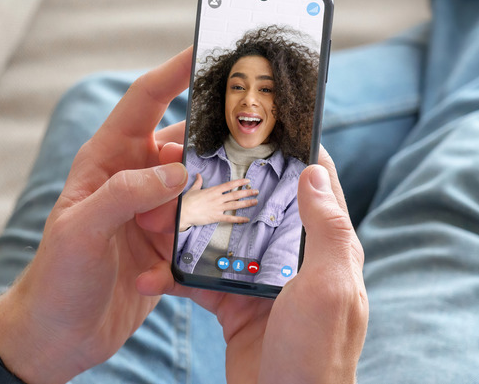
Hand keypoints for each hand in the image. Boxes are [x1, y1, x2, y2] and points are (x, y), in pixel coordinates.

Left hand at [0, 48, 195, 383]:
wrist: (57, 337)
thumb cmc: (55, 278)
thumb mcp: (80, 230)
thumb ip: (125, 194)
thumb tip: (176, 170)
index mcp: (105, 161)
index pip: (144, 102)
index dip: (175, 71)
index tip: (208, 49)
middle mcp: (132, 180)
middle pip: (184, 144)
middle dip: (212, 145)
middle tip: (246, 146)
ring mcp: (152, 212)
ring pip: (199, 186)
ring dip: (209, 199)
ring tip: (219, 211)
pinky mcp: (167, 245)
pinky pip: (199, 228)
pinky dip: (204, 238)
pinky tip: (196, 254)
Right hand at [137, 148, 368, 383]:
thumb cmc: (317, 353)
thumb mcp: (328, 287)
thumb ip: (326, 230)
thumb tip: (315, 172)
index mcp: (325, 249)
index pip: (315, 186)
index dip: (292, 152)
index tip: (258, 124)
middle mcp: (293, 260)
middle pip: (257, 206)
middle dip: (223, 184)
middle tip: (187, 162)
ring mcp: (260, 283)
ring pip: (221, 239)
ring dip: (189, 229)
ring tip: (156, 213)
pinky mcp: (233, 308)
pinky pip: (199, 281)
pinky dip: (174, 277)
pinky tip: (150, 274)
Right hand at [178, 173, 257, 230]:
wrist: (184, 212)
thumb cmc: (187, 201)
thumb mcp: (193, 189)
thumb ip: (198, 182)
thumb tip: (198, 175)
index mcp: (213, 191)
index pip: (229, 185)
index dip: (239, 183)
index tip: (248, 181)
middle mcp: (218, 198)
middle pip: (235, 194)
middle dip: (247, 193)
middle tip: (256, 191)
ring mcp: (218, 208)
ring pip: (235, 205)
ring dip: (246, 203)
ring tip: (255, 202)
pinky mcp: (216, 217)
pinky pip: (230, 218)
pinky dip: (238, 219)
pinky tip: (246, 219)